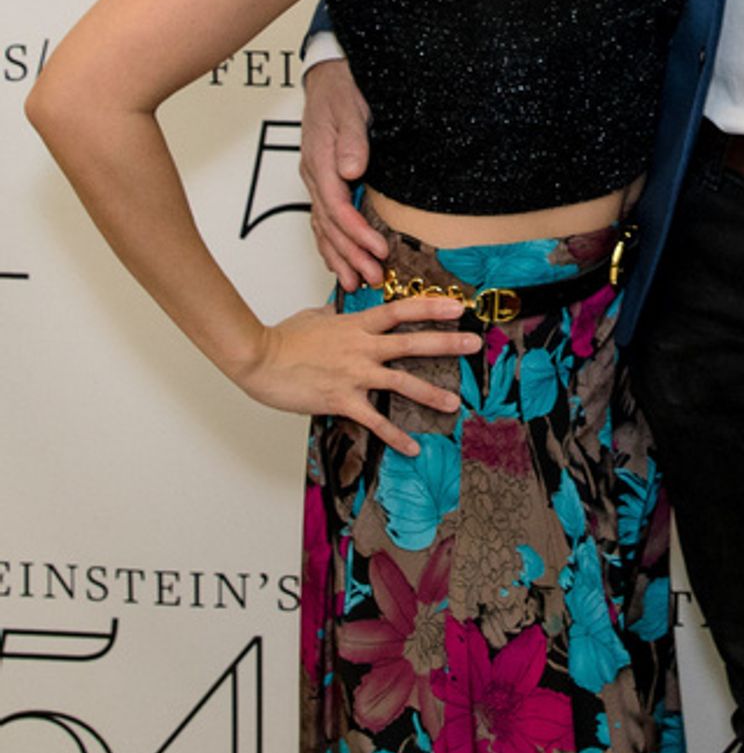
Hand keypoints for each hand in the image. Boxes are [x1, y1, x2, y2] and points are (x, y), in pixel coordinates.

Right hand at [239, 298, 479, 456]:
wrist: (259, 358)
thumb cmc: (282, 339)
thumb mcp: (314, 318)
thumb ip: (335, 317)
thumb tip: (340, 314)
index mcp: (357, 325)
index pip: (402, 309)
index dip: (432, 306)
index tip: (458, 305)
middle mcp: (362, 347)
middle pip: (413, 342)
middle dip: (448, 343)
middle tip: (475, 343)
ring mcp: (354, 374)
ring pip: (402, 382)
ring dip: (431, 393)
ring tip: (455, 403)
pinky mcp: (342, 400)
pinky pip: (375, 420)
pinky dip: (395, 436)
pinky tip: (413, 448)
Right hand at [300, 57, 385, 287]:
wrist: (329, 78)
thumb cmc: (342, 90)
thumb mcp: (351, 108)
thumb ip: (352, 140)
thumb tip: (352, 170)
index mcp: (320, 161)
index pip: (337, 207)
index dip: (357, 233)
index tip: (378, 251)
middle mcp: (315, 175)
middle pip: (329, 226)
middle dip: (351, 255)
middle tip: (373, 278)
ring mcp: (316, 180)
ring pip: (324, 228)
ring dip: (340, 257)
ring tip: (357, 282)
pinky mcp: (323, 182)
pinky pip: (323, 220)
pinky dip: (330, 245)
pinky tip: (339, 262)